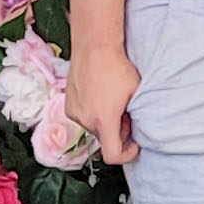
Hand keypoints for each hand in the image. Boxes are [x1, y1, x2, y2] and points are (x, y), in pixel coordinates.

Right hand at [64, 43, 141, 165]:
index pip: (112, 155)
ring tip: (114, 101)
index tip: (135, 144)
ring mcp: (75, 113)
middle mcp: (86, 120)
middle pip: (105, 139)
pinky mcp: (68, 106)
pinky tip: (102, 96)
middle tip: (128, 113)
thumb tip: (134, 129)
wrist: (95, 48)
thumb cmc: (118, 68)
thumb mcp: (135, 94)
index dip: (127, 155)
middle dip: (118, 132)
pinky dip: (94, 114)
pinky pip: (84, 117)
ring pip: (95, 128)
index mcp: (104, 120)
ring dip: (106, 122)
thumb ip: (135, 116)